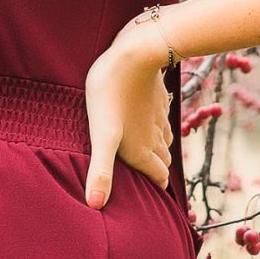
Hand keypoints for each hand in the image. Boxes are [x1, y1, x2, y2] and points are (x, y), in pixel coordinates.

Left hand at [83, 15, 173, 208]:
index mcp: (142, 150)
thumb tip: (95, 205)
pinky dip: (156, 127)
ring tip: (143, 154)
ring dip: (157, 150)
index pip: (159, 179)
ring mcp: (158, 117)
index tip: (149, 198)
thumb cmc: (112, 94)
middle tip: (142, 177)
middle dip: (155, 171)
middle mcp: (155, 137)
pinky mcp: (158, 99)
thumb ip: (101, 170)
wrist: (137, 53)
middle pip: (162, 162)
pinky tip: (145, 121)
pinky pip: (161, 119)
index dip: (155, 189)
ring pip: (164, 141)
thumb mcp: (102, 135)